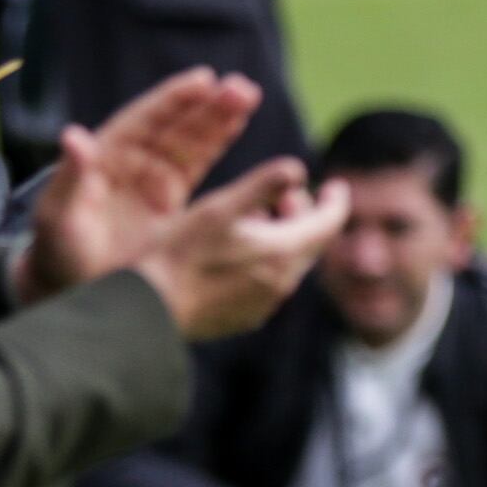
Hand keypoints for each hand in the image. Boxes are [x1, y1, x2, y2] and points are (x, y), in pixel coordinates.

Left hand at [21, 68, 262, 299]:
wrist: (69, 288)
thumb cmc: (57, 251)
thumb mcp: (58, 217)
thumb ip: (69, 178)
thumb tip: (74, 136)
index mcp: (105, 158)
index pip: (143, 120)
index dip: (173, 100)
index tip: (202, 81)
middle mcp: (130, 161)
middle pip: (173, 125)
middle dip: (205, 105)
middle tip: (239, 87)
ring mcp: (151, 179)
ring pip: (189, 140)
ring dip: (217, 118)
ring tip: (247, 95)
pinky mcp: (167, 201)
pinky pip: (195, 166)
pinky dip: (216, 145)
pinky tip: (238, 124)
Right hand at [137, 158, 347, 338]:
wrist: (149, 310)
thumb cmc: (181, 253)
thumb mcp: (221, 206)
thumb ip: (264, 184)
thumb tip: (298, 169)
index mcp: (283, 253)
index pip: (329, 223)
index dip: (336, 201)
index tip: (337, 185)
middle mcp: (282, 284)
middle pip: (310, 243)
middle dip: (303, 214)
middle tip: (284, 195)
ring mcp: (265, 305)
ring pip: (288, 263)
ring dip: (282, 236)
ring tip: (254, 218)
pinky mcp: (246, 317)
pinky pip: (269, 283)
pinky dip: (266, 260)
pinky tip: (236, 251)